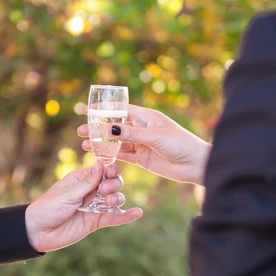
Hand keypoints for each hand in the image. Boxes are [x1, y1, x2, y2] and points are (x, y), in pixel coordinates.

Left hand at [25, 162, 141, 251]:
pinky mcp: (96, 222)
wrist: (38, 232)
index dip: (110, 170)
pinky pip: (114, 218)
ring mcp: (94, 206)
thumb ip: (87, 182)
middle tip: (104, 191)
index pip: (102, 170)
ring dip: (117, 198)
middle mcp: (90, 191)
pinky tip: (137, 213)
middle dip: (114, 184)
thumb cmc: (48, 207)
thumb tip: (101, 164)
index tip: (110, 173)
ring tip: (109, 203)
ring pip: (115, 199)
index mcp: (82, 179)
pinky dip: (125, 216)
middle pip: (112, 183)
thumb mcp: (67, 193)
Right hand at [78, 105, 210, 185]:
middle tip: (79, 129)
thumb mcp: (154, 137)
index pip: (120, 110)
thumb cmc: (180, 144)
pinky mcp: (142, 158)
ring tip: (83, 143)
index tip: (86, 110)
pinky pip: (122, 155)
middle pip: (115, 126)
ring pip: (116, 142)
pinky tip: (97, 154)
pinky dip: (110, 155)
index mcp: (147, 117)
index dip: (103, 110)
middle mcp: (142, 128)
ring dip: (101, 142)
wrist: (195, 165)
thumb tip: (110, 128)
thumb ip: (131, 134)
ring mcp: (141, 144)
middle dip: (97, 127)